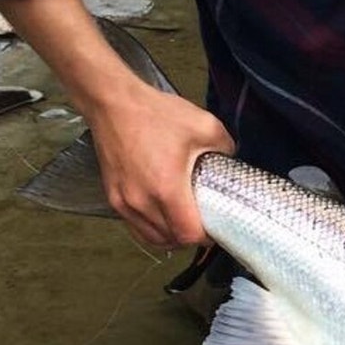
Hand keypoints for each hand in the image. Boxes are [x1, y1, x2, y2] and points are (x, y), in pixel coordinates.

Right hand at [86, 81, 233, 248]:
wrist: (113, 103)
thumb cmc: (155, 114)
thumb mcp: (204, 125)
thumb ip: (226, 147)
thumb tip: (231, 162)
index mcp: (166, 188)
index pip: (188, 234)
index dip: (206, 237)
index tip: (215, 227)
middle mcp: (142, 202)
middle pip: (170, 240)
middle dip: (190, 237)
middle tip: (203, 223)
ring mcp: (124, 202)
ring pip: (151, 238)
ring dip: (170, 236)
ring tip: (184, 223)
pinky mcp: (112, 197)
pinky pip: (135, 227)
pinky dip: (151, 229)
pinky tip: (162, 218)